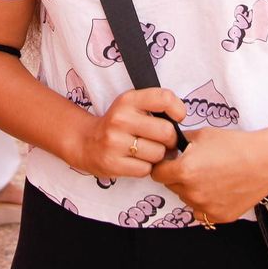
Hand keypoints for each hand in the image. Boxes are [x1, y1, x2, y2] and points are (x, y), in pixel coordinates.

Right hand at [70, 87, 184, 180]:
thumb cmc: (119, 124)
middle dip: (170, 140)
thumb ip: (155, 105)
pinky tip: (136, 161)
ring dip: (157, 156)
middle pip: (166, 132)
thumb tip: (181, 119)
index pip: (164, 98)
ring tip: (147, 151)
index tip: (178, 118)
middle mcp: (120, 119)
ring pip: (158, 154)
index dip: (178, 110)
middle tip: (163, 141)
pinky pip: (146, 170)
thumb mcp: (132, 105)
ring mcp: (115, 142)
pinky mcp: (113, 163)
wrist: (86, 142)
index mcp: (128, 100)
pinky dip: (145, 168)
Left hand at [151, 126, 267, 223]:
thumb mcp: (202, 134)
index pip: (157, 173)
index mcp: (184, 170)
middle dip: (177, 176)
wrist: (266, 161)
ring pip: (186, 198)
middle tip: (195, 165)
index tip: (170, 161)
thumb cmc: (236, 145)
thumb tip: (170, 148)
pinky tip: (218, 188)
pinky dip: (205, 201)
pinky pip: (202, 210)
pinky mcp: (219, 216)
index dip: (163, 165)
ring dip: (191, 189)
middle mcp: (192, 192)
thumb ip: (180, 143)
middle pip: (171, 186)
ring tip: (211, 175)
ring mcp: (205, 206)